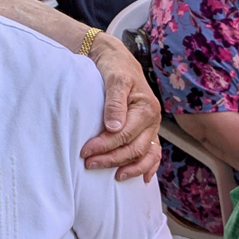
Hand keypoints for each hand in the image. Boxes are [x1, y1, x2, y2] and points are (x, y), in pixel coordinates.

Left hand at [81, 33, 161, 181]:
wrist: (117, 59)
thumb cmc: (114, 67)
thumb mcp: (114, 79)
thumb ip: (113, 102)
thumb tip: (114, 128)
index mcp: (146, 108)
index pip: (124, 135)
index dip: (104, 146)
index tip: (84, 151)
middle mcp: (153, 119)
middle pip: (135, 148)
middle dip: (112, 159)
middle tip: (89, 164)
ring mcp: (152, 127)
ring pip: (146, 154)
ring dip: (130, 167)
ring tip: (114, 177)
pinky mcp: (148, 130)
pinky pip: (153, 153)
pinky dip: (148, 166)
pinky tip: (142, 179)